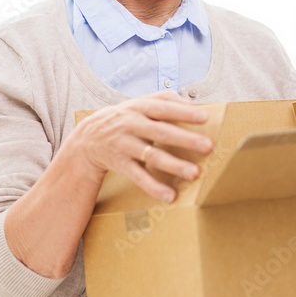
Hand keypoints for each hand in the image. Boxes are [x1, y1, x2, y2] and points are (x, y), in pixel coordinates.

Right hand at [70, 90, 213, 202]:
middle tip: (208, 146)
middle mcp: (131, 125)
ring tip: (194, 173)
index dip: (183, 111)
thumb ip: (163, 100)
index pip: (162, 107)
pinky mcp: (120, 164)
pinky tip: (170, 196)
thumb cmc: (124, 119)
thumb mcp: (138, 104)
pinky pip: (139, 177)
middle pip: (161, 132)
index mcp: (138, 108)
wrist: (87, 138)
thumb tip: (192, 104)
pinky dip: (154, 187)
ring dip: (174, 165)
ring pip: (152, 156)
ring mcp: (125, 145)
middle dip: (185, 139)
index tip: (205, 117)